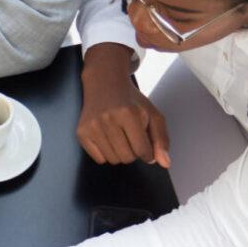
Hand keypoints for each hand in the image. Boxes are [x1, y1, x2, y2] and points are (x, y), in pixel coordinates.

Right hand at [78, 44, 169, 166]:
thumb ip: (161, 139)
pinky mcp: (82, 132)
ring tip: (120, 136)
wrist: (105, 83)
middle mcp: (108, 119)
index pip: (142, 151)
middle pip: (127, 158)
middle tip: (131, 136)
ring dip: (121, 153)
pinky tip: (108, 138)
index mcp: (129, 113)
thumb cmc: (131, 101)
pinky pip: (99, 159)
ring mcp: (93, 126)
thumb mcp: (152, 114)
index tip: (146, 146)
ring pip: (113, 160)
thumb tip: (165, 163)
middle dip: (134, 152)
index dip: (148, 153)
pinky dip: (107, 153)